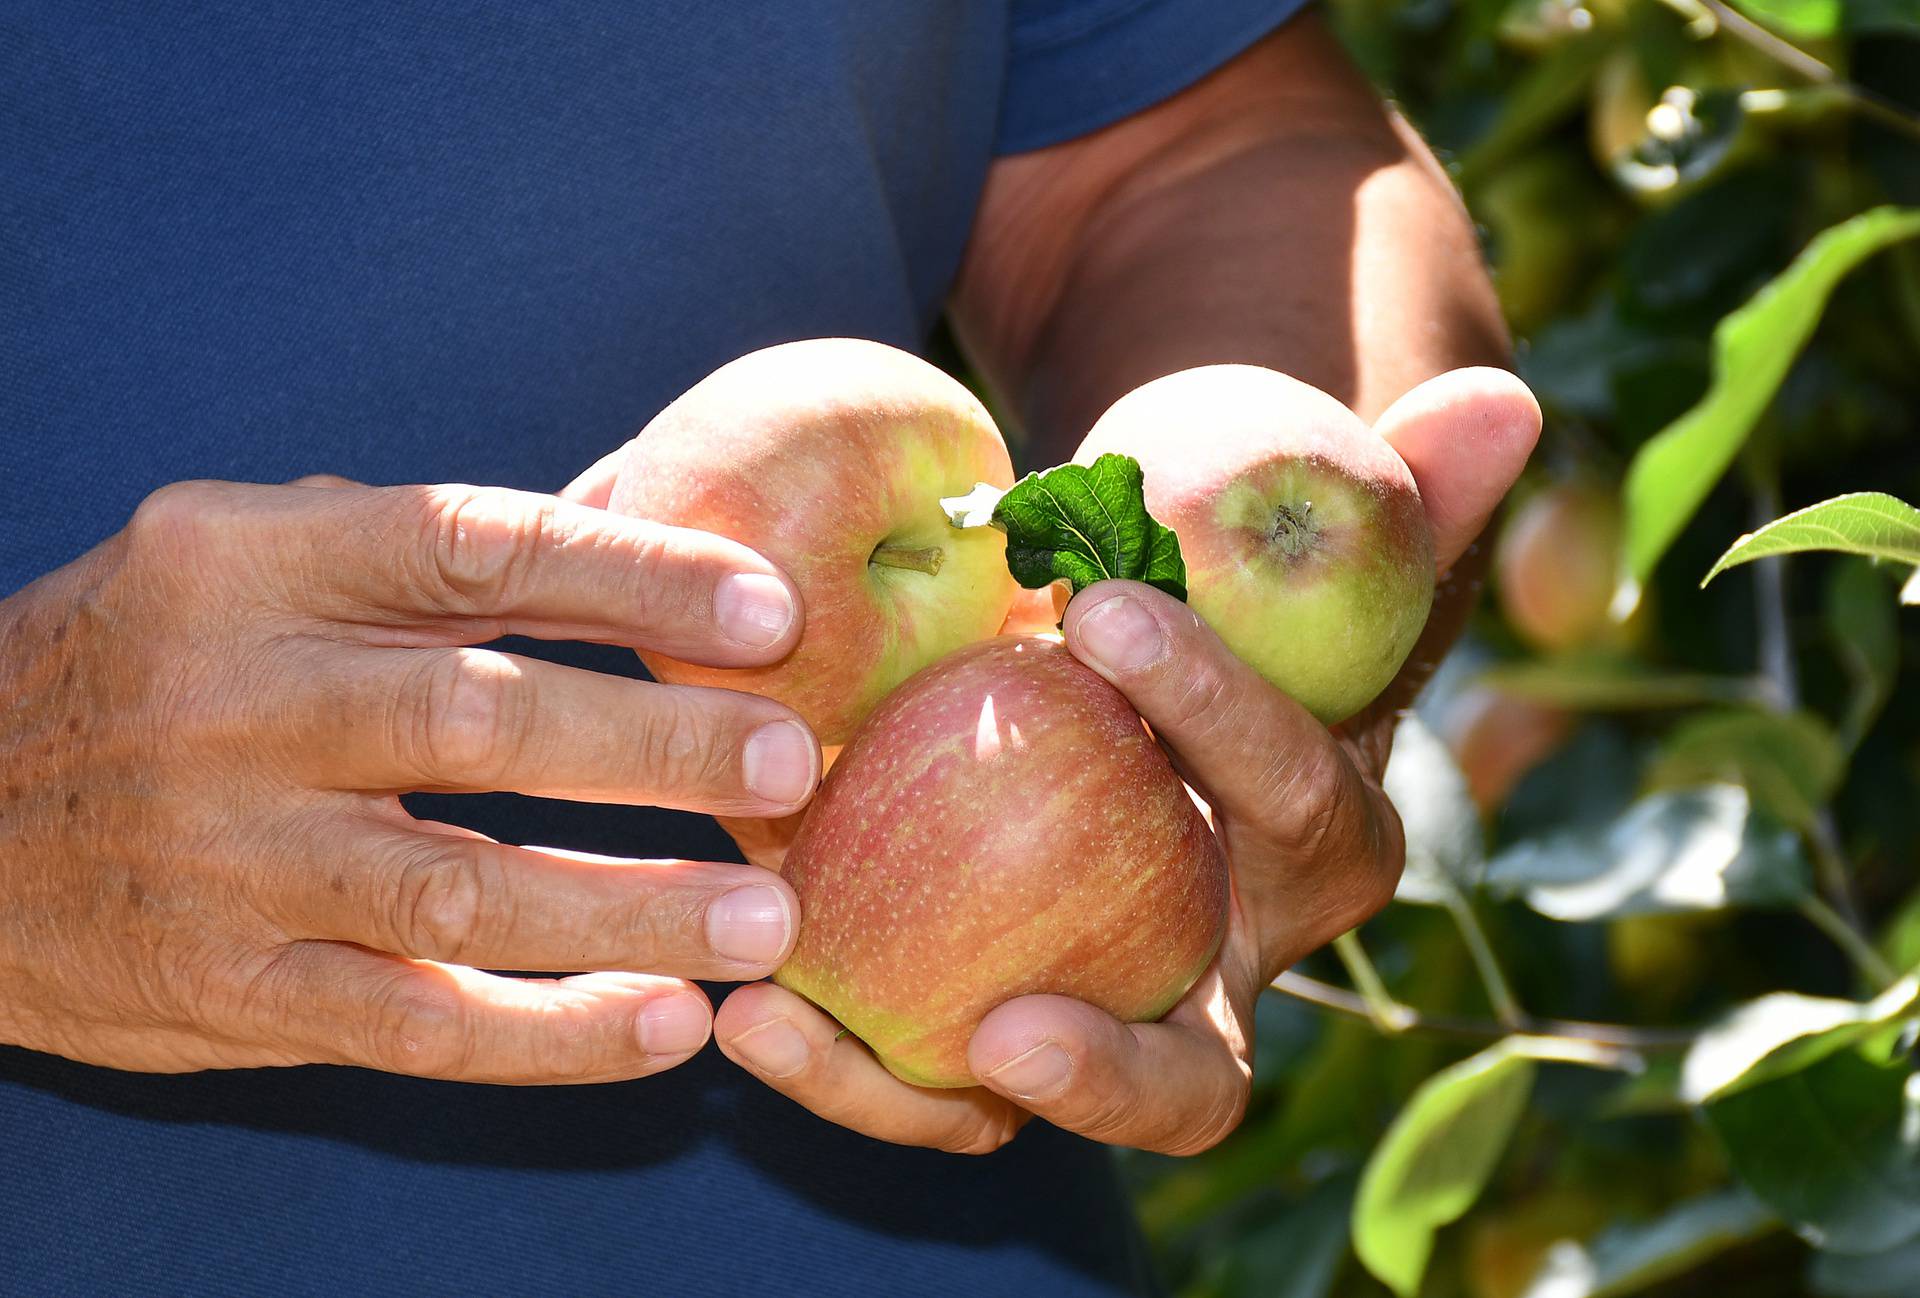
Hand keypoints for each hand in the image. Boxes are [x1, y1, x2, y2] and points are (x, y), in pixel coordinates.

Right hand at [0, 474, 821, 1082]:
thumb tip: (646, 518)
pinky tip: (661, 1027)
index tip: (771, 609)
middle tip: (792, 763)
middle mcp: (237, 703)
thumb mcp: (259, 565)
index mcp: (257, 569)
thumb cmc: (157, 663)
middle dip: (652, 743)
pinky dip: (545, 1035)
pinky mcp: (223, 986)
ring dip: (626, 908)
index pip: (472, 548)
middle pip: (476, 720)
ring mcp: (224, 855)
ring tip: (765, 924)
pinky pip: (406, 1022)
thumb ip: (431, 555)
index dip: (633, 576)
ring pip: (455, 890)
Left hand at [711, 367, 1539, 1151]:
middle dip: (1117, 1072)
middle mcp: (1219, 971)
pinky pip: (917, 1086)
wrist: (1146, 701)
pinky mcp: (985, 1034)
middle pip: (1198, 1078)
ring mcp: (1101, 1020)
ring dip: (908, 1098)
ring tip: (784, 1024)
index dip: (1220, 710)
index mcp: (1318, 847)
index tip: (1102, 606)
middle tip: (1011, 1028)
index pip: (1295, 795)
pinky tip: (738, 1003)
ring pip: (1021, 1116)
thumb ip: (1405, 495)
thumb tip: (1507, 399)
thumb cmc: (1233, 624)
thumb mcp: (1310, 558)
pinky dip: (836, 1062)